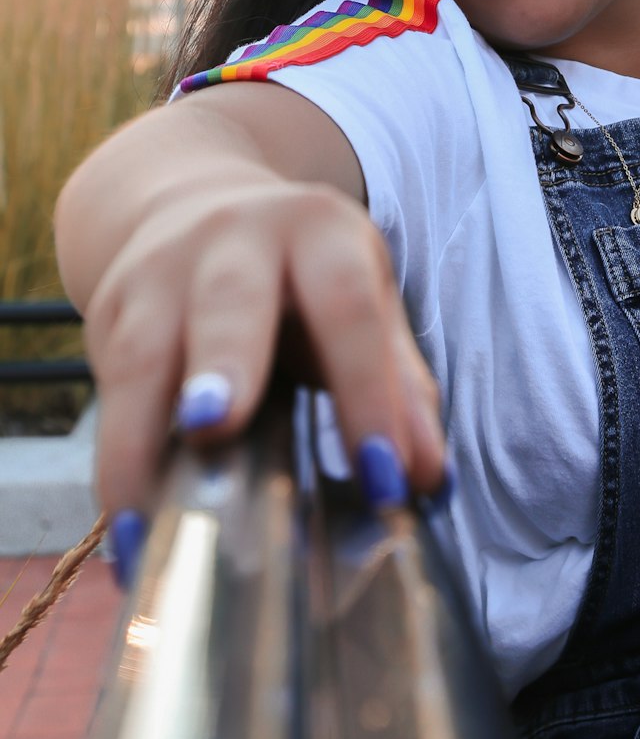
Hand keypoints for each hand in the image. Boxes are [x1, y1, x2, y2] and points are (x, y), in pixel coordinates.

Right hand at [56, 87, 445, 518]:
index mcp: (318, 230)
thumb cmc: (300, 277)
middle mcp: (233, 238)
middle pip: (229, 301)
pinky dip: (117, 469)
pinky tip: (135, 535)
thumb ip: (398, 382)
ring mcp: (159, 272)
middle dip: (223, 364)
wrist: (194, 203)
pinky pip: (110, 394)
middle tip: (217, 429)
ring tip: (154, 525)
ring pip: (144, 353)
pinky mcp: (109, 313)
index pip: (347, 303)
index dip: (366, 388)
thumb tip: (430, 477)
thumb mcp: (361, 300)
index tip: (383, 475)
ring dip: (143, 437)